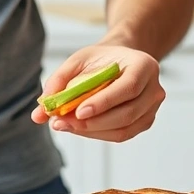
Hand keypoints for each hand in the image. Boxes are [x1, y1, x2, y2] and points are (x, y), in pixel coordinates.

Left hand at [31, 45, 165, 142]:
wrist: (120, 61)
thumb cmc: (101, 59)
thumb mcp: (78, 60)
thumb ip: (59, 81)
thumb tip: (39, 113)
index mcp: (144, 65)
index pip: (128, 87)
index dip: (104, 102)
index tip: (78, 111)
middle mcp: (154, 89)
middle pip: (127, 113)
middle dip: (92, 122)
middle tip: (60, 122)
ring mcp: (152, 109)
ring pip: (124, 129)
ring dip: (91, 131)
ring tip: (63, 125)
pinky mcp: (144, 122)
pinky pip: (122, 134)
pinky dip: (97, 134)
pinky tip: (78, 128)